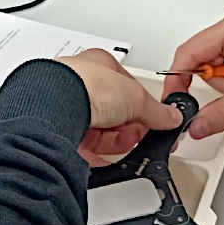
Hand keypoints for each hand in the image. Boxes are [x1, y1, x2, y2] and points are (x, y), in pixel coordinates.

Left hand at [57, 50, 183, 165]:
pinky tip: (107, 159)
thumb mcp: (135, 95)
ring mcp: (68, 109)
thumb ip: (155, 109)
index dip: (144, 105)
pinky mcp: (59, 132)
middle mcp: (80, 84)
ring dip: (116, 140)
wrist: (53, 106)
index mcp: (98, 65)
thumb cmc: (86, 86)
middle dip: (130, 125)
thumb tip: (169, 116)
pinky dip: (97, 156)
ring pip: (99, 129)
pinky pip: (83, 147)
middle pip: (114, 110)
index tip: (156, 119)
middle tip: (144, 135)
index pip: (127, 86)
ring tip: (128, 146)